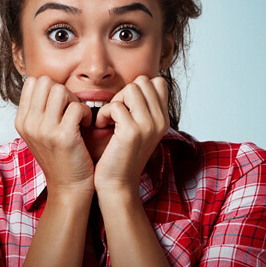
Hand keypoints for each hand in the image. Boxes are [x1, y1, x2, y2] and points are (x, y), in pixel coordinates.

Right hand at [14, 76, 94, 195]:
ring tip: (78, 116)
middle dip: (62, 91)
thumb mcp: (40, 133)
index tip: (59, 105)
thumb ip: (40, 110)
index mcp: (21, 121)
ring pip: (60, 90)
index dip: (50, 88)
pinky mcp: (63, 136)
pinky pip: (77, 106)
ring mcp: (44, 130)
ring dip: (74, 99)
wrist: (68, 187)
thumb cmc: (60, 157)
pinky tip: (87, 125)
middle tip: (70, 108)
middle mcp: (29, 124)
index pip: (32, 82)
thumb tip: (48, 83)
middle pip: (46, 81)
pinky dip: (86, 112)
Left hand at [92, 75, 168, 194]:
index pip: (157, 82)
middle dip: (124, 93)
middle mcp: (160, 121)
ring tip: (110, 119)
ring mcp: (148, 125)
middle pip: (142, 81)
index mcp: (163, 119)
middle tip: (116, 113)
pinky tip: (102, 127)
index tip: (126, 107)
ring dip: (115, 101)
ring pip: (131, 89)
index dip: (137, 89)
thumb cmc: (121, 154)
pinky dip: (103, 114)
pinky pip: (115, 105)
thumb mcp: (139, 128)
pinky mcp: (132, 132)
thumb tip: (137, 83)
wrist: (117, 184)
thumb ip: (141, 107)